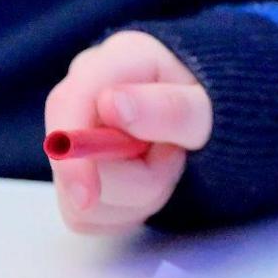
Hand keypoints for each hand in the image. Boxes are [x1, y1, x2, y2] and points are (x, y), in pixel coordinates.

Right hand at [45, 30, 214, 233]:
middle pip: (74, 163)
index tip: (87, 196)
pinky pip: (88, 216)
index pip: (67, 105)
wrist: (210, 119)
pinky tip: (149, 178)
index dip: (70, 155)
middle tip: (173, 154)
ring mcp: (75, 136)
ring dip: (137, 197)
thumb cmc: (210, 103)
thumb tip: (110, 104)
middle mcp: (84, 94)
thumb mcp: (206, 106)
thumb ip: (168, 106)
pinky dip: (127, 212)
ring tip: (166, 160)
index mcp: (113, 61)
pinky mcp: (77, 173)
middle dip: (133, 179)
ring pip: (81, 199)